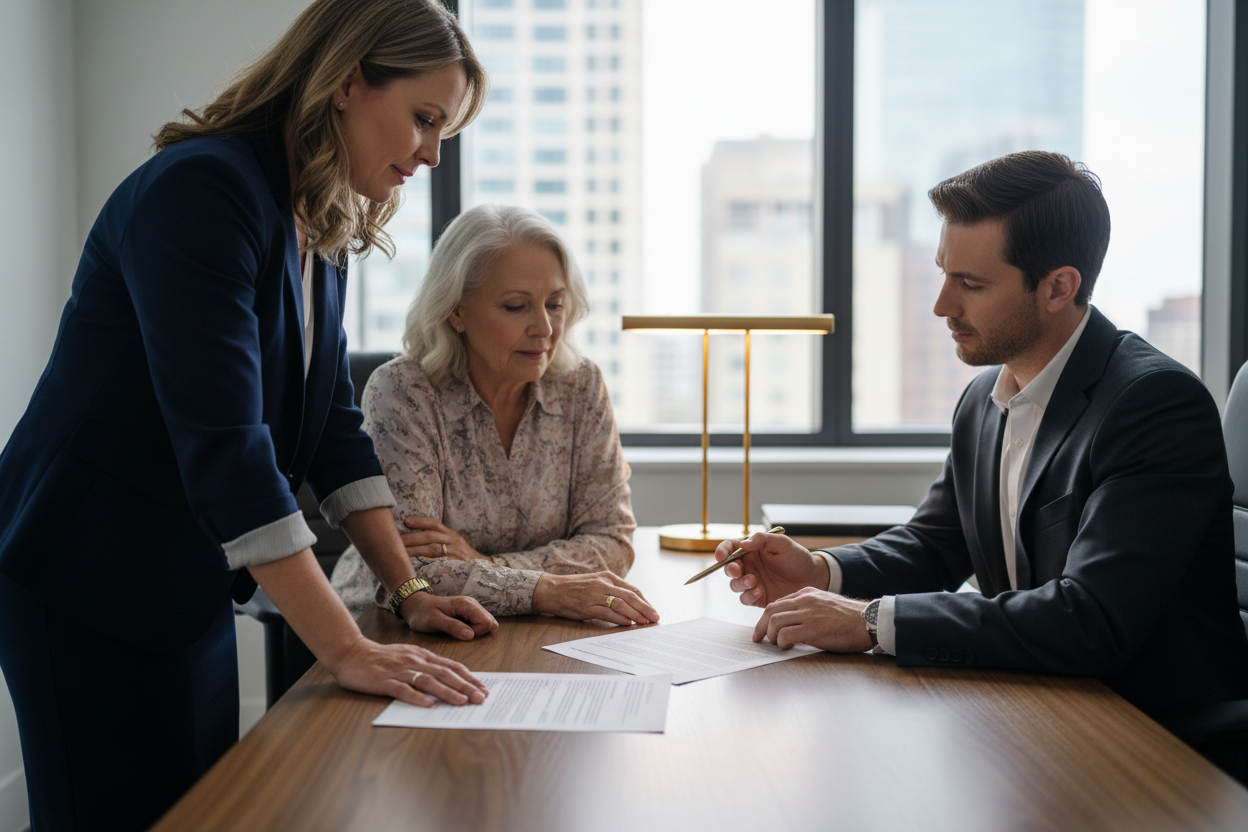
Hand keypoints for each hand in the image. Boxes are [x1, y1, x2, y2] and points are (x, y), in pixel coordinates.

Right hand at [332, 636, 489, 707]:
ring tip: (462, 701)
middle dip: (465, 686)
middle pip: (444, 674)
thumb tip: (449, 679)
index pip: (451, 666)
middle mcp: (414, 661)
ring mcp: (400, 671)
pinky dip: (416, 697)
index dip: (469, 677)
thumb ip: (426, 666)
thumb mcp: (408, 656)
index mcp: (422, 655)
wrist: (351, 653)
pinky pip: (403, 690)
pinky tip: (428, 705)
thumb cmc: (381, 658)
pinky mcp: (384, 681)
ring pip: (428, 681)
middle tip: (481, 698)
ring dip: (447, 692)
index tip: (483, 688)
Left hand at [400, 591, 498, 639]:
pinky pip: (480, 624)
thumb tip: (471, 636)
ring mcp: (472, 608)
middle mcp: (473, 604)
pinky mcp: (470, 613)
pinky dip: (472, 629)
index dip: (476, 633)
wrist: (416, 605)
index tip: (460, 633)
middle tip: (458, 631)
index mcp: (466, 604)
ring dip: (475, 631)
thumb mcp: (434, 621)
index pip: (486, 622)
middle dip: (477, 633)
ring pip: (487, 623)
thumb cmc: (422, 613)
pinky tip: (459, 628)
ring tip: (457, 629)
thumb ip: (453, 627)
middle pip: (490, 623)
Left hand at [401, 517, 482, 561]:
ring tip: (401, 553)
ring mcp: (456, 553)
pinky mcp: (458, 566)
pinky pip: (441, 564)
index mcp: (450, 534)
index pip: (434, 524)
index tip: (406, 521)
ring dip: (416, 551)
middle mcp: (454, 541)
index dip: (420, 521)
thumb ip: (436, 540)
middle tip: (397, 541)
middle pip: (431, 537)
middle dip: (413, 538)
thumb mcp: (452, 543)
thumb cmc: (460, 556)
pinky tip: (417, 566)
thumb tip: (410, 539)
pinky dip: (429, 564)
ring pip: (434, 550)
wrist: (483, 568)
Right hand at [532, 571, 659, 625]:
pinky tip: (628, 623)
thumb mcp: (595, 583)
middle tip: (655, 617)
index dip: (644, 601)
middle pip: (630, 596)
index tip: (652, 610)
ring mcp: (595, 595)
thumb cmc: (573, 588)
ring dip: (635, 614)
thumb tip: (629, 604)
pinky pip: (607, 613)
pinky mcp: (587, 606)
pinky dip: (619, 618)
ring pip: (621, 604)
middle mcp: (603, 584)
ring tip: (645, 622)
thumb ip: (611, 590)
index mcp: (607, 577)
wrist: (551, 590)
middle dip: (645, 608)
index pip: (632, 589)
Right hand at [715, 532, 829, 606]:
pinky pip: (746, 598)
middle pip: (729, 568)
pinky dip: (748, 596)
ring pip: (735, 585)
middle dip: (730, 570)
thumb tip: (743, 544)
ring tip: (754, 581)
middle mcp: (749, 566)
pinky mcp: (758, 597)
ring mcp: (753, 582)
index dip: (722, 551)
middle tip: (738, 571)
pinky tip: (759, 591)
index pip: (730, 548)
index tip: (721, 556)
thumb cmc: (798, 558)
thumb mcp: (782, 543)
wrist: (813, 578)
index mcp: (751, 550)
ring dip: (740, 583)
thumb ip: (762, 540)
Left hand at [753, 587, 872, 651]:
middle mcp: (805, 600)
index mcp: (807, 593)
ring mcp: (808, 614)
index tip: (762, 628)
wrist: (870, 621)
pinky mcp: (813, 629)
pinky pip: (786, 635)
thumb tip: (792, 623)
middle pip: (771, 610)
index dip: (766, 617)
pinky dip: (782, 642)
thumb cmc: (850, 618)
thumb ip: (808, 608)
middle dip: (760, 626)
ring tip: (777, 644)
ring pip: (775, 621)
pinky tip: (787, 647)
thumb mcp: (825, 604)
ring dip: (771, 636)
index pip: (777, 603)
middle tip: (758, 639)